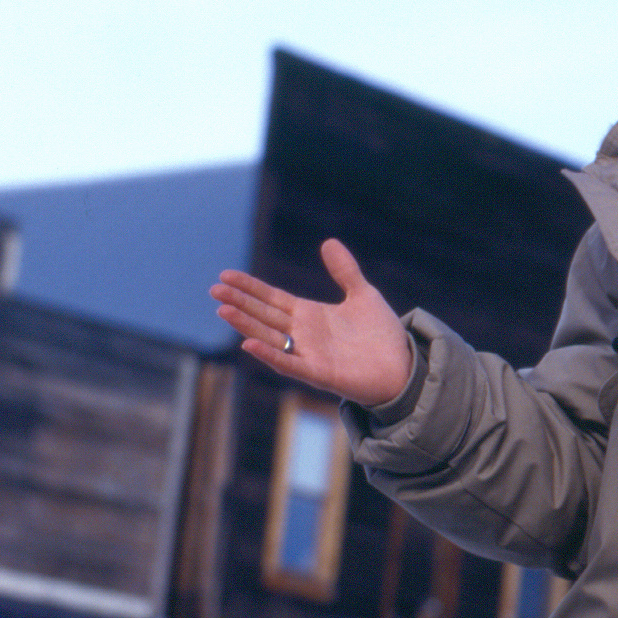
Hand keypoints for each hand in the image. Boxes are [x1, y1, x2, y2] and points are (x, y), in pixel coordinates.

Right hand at [210, 239, 416, 408]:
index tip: (226, 276)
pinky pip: (290, 364)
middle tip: (214, 290)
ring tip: (222, 310)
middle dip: (240, 303)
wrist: (404, 368)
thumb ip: (345, 271)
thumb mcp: (363, 295)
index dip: (250, 288)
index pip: (272, 299)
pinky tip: (249, 343)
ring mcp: (309, 354)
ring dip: (247, 324)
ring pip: (270, 338)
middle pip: (265, 315)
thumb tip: (328, 242)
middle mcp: (304, 335)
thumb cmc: (381, 335)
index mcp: (310, 315)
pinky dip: (270, 354)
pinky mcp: (320, 374)